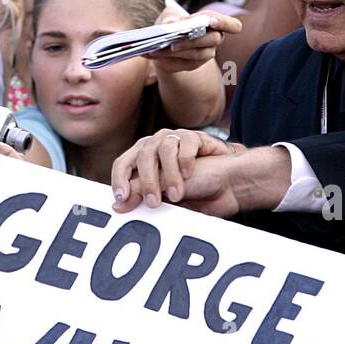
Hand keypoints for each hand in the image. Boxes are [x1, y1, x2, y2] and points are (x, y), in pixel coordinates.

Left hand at [111, 127, 241, 215]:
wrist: (227, 184)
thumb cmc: (193, 190)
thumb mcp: (163, 196)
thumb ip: (141, 196)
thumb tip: (117, 207)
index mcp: (142, 158)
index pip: (122, 163)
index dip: (119, 180)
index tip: (121, 199)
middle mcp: (155, 144)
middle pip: (142, 155)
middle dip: (147, 181)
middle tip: (154, 202)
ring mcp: (175, 138)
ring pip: (164, 149)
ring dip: (169, 175)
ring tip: (177, 195)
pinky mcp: (194, 137)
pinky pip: (186, 144)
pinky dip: (186, 160)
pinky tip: (190, 174)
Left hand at [146, 11, 243, 75]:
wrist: (163, 43)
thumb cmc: (171, 24)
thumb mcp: (169, 15)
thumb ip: (171, 17)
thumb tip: (173, 24)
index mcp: (215, 23)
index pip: (232, 25)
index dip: (226, 24)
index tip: (212, 22)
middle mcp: (215, 40)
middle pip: (212, 40)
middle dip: (193, 39)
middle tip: (173, 41)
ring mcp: (205, 54)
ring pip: (196, 54)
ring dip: (176, 51)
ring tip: (157, 49)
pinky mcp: (192, 65)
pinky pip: (182, 63)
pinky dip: (166, 58)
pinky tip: (151, 53)